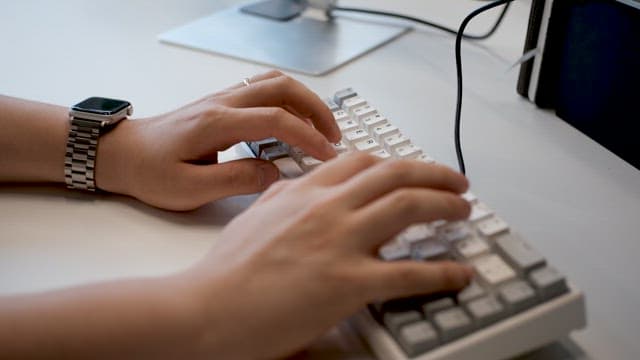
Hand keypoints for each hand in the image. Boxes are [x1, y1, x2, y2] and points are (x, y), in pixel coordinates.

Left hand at [96, 71, 340, 210]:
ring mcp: (222, 99)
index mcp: (217, 123)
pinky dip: (288, 100)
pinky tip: (293, 122)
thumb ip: (236, 181)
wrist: (122, 153)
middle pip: (282, 87)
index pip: (277, 120)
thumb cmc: (149, 173)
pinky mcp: (221, 103)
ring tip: (320, 128)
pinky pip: (262, 89)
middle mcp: (222, 103)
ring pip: (274, 82)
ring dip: (304, 100)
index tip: (327, 156)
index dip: (308, 137)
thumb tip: (274, 172)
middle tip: (333, 136)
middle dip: (316, 109)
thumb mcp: (190, 189)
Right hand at [185, 153, 472, 358]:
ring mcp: (339, 242)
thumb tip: (293, 187)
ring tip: (463, 210)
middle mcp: (326, 208)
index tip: (411, 171)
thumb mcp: (254, 217)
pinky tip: (459, 273)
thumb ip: (280, 197)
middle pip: (394, 173)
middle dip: (434, 173)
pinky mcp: (348, 283)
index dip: (395, 164)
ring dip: (446, 204)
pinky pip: (410, 272)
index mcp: (303, 192)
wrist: (206, 308)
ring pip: (408, 205)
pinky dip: (443, 271)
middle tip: (455, 182)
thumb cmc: (225, 271)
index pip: (361, 162)